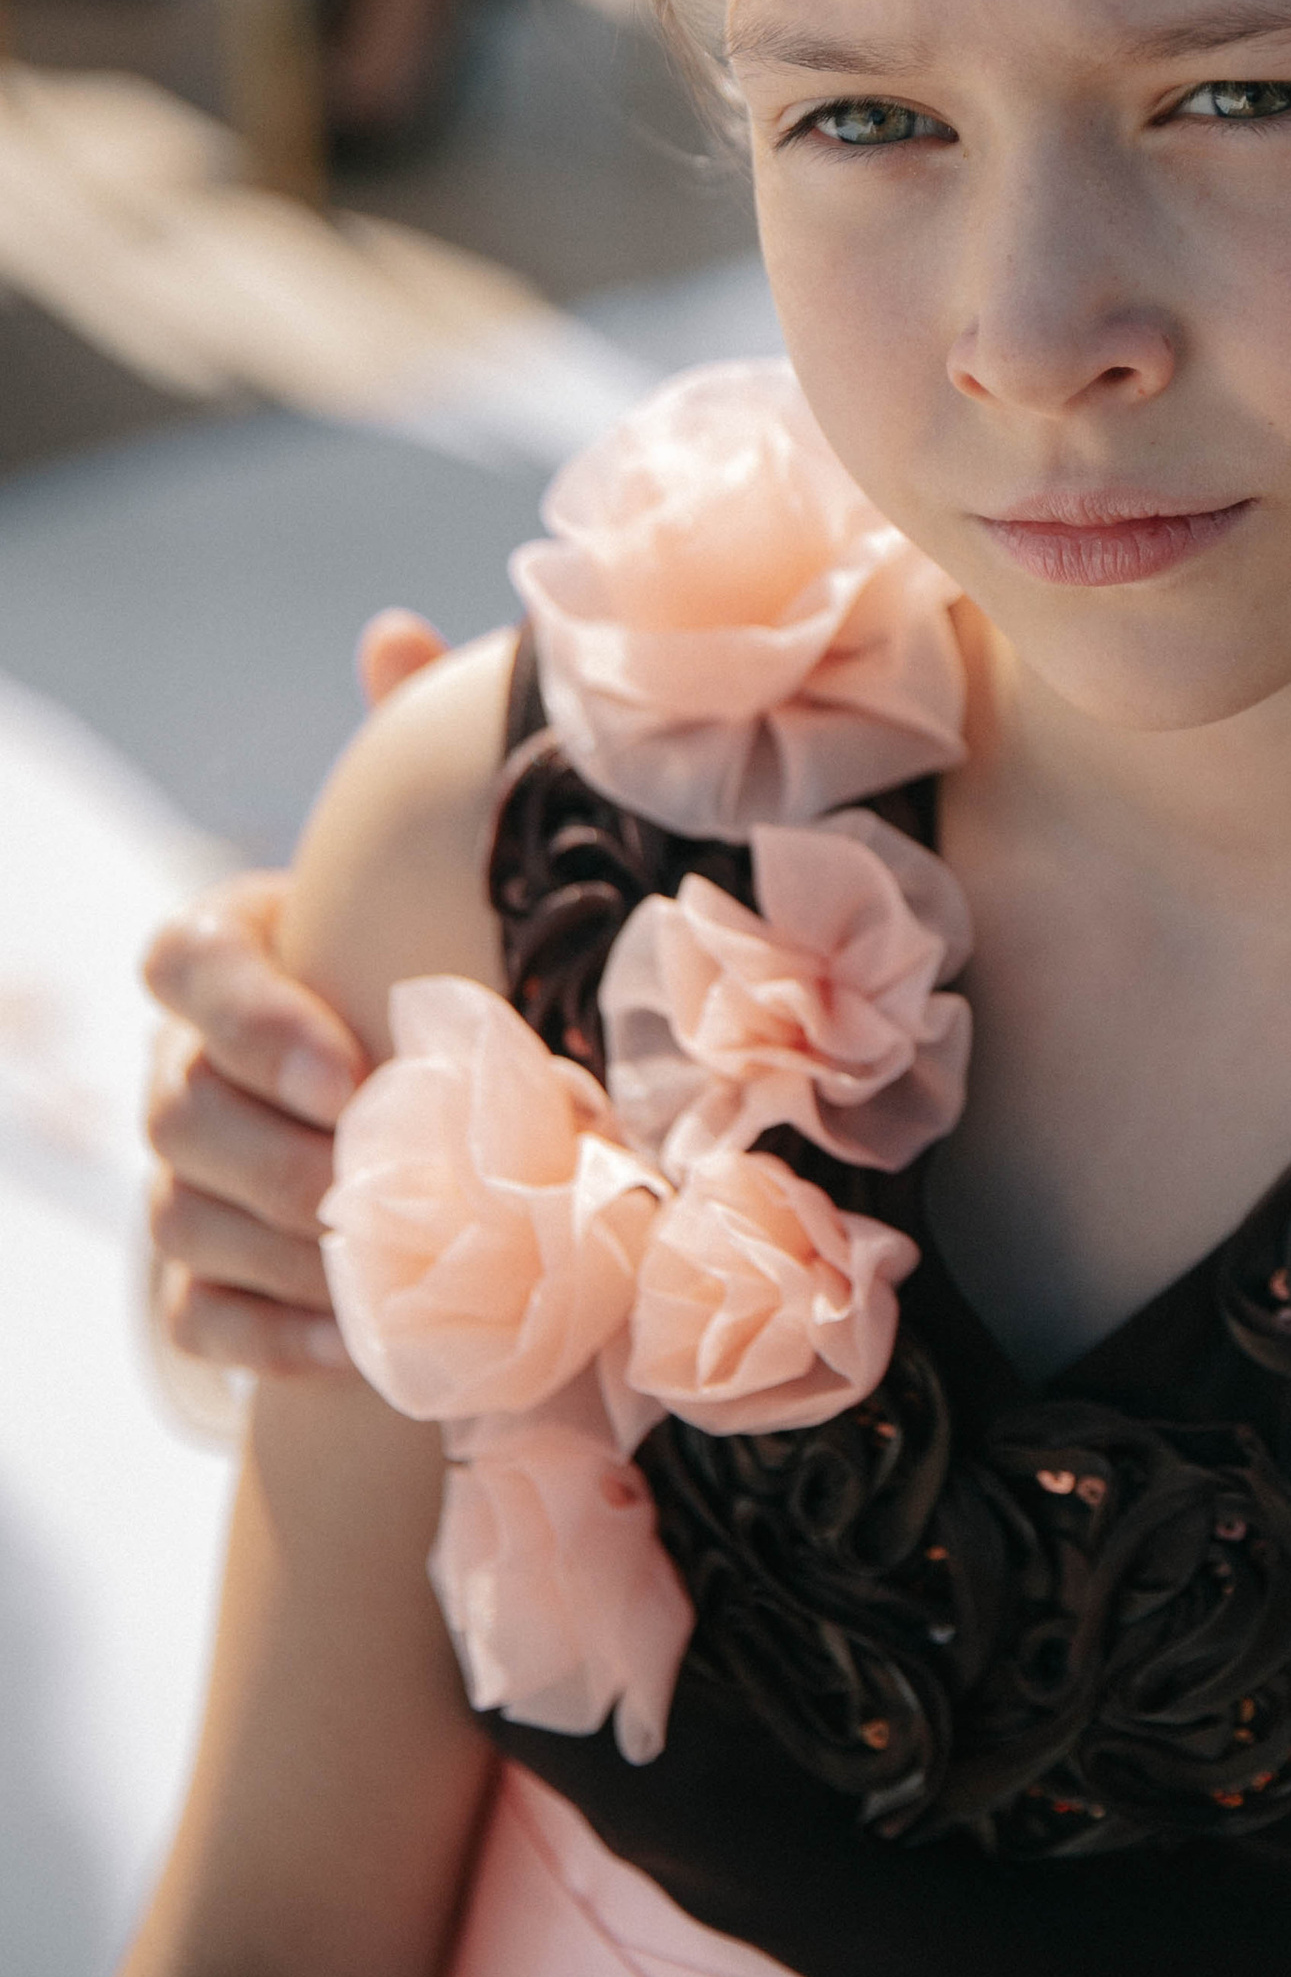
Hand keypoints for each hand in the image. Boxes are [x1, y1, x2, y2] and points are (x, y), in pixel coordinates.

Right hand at [140, 606, 449, 1376]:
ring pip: (191, 1214)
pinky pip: (211, 1317)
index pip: (180, 965)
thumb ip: (397, 759)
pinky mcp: (205, 1282)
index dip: (253, 1020)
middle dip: (285, 1151)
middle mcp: (183, 1068)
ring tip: (396, 1261)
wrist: (424, 1123)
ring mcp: (182, 1177)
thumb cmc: (415, 966)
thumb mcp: (414, 873)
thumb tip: (394, 633)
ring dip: (294, 1243)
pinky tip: (375, 1342)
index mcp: (226, 958)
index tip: (351, 1069)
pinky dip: (289, 1334)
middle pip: (183, 1109)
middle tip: (391, 1178)